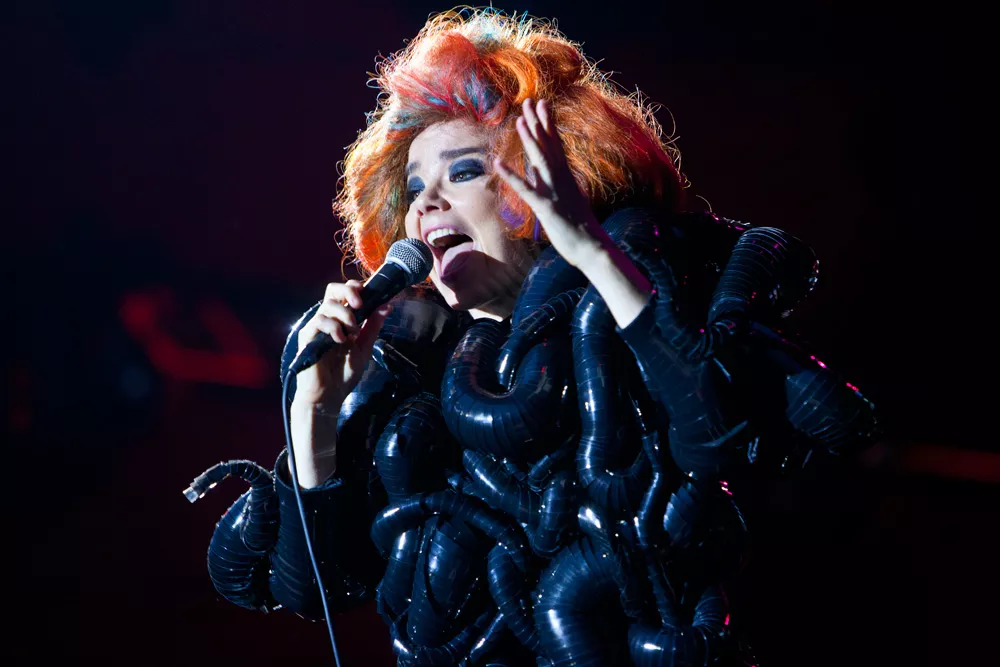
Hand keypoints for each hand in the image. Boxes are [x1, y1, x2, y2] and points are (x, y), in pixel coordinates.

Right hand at [293, 280, 392, 409]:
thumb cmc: (344, 374)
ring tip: (353, 331)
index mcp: (342, 320)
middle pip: (332, 290)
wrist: (329, 396)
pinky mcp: (308, 337)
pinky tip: (341, 340)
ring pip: (328, 305)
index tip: (369, 295)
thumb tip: (387, 305)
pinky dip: (333, 327)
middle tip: (360, 304)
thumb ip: (373, 326)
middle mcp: (328, 319)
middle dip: (348, 292)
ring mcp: (316, 327)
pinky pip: (319, 321)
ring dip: (345, 314)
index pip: (345, 293)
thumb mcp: (364, 347)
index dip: (356, 288)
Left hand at [495, 98, 608, 267]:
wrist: (594, 248)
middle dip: (538, 122)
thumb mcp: (571, 200)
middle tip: (529, 100)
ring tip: (519, 120)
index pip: (556, 144)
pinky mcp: (546, 207)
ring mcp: (554, 192)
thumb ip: (558, 185)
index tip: (542, 104)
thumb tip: (546, 175)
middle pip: (548, 145)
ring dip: (529, 140)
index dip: (547, 123)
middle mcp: (561, 179)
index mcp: (566, 177)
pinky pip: (525, 189)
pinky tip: (498, 164)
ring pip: (539, 160)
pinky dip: (511, 176)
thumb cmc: (583, 229)